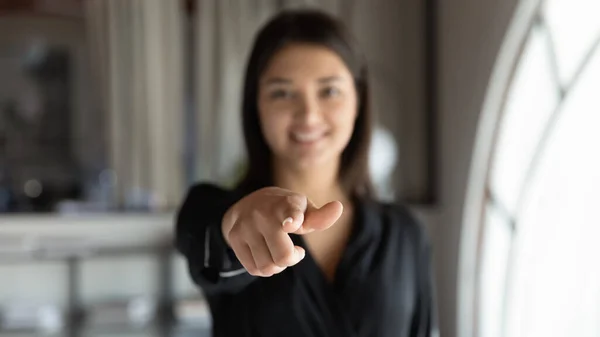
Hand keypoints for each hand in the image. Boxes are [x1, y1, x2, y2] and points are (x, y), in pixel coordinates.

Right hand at [221, 187, 342, 276]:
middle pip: (283, 256)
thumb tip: (338, 208)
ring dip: (277, 266)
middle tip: (295, 251)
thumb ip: (320, 216)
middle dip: (292, 259)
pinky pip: (254, 269)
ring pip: (268, 266)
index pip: (289, 212)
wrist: (246, 204)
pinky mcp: (234, 237)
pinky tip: (266, 255)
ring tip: (278, 252)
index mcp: (285, 204)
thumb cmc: (285, 210)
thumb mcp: (303, 209)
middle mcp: (263, 213)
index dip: (292, 218)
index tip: (292, 223)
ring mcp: (246, 225)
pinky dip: (264, 268)